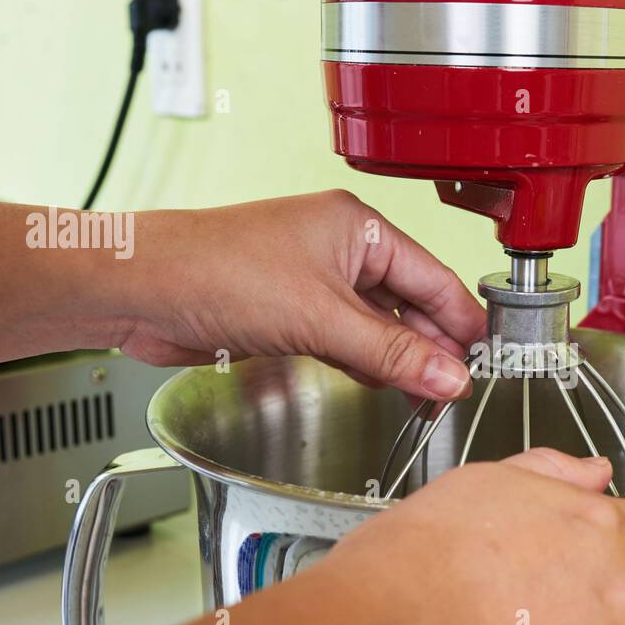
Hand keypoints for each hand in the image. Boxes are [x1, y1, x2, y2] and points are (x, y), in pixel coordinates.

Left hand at [121, 191, 484, 400]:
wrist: (141, 290)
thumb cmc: (215, 271)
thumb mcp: (320, 318)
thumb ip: (390, 353)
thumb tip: (448, 376)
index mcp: (356, 228)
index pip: (432, 277)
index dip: (460, 322)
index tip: (484, 360)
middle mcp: (338, 250)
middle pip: (407, 303)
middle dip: (431, 347)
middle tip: (456, 389)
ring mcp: (312, 282)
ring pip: (375, 326)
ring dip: (399, 360)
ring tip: (427, 396)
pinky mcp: (289, 313)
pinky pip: (344, 340)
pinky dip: (365, 363)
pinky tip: (382, 384)